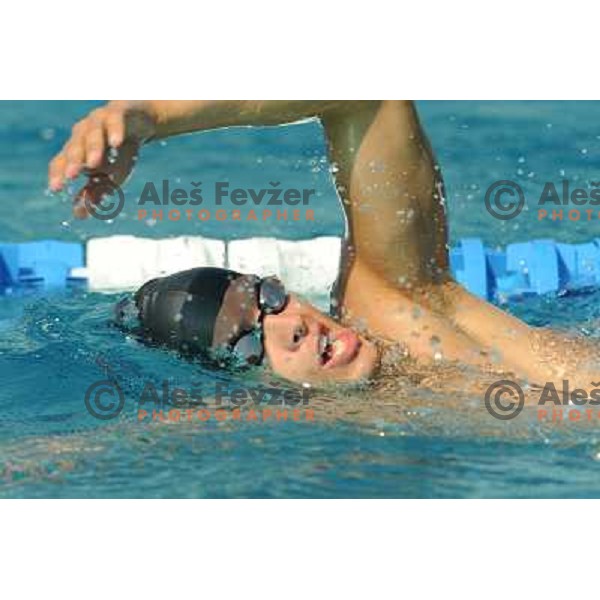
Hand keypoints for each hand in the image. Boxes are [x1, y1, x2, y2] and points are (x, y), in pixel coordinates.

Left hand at [48, 101, 155, 217]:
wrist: (140, 120)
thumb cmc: (120, 150)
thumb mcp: (110, 174)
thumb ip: (94, 192)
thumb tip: (79, 214)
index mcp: (77, 148)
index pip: (62, 161)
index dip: (58, 174)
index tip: (56, 189)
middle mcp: (83, 133)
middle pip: (75, 147)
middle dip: (73, 162)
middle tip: (71, 176)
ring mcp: (99, 120)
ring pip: (93, 134)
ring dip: (92, 149)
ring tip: (93, 164)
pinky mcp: (118, 111)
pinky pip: (115, 120)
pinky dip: (115, 131)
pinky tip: (116, 143)